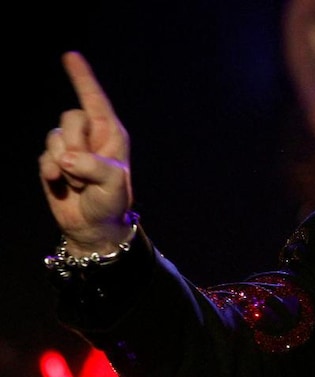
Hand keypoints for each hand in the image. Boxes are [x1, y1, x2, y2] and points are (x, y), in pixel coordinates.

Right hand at [38, 51, 133, 254]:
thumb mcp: (113, 184)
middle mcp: (91, 136)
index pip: (95, 99)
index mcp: (112, 134)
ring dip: (65, 164)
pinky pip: (44, 157)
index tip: (71, 55)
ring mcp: (70, 148)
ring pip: (54, 138)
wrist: (93, 226)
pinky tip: (60, 184)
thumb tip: (67, 157)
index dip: (82, 77)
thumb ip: (94, 166)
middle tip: (87, 172)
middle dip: (76, 145)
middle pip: (70, 118)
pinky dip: (51, 171)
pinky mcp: (54, 162)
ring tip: (79, 182)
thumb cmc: (112, 203)